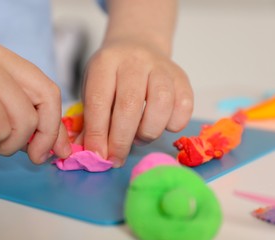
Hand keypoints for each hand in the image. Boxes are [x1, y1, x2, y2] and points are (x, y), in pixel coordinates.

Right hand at [0, 44, 70, 162]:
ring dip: (6, 143)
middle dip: (42, 138)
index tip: (55, 149)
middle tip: (31, 155)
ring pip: (23, 123)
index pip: (49, 90)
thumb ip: (23, 120)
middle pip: (44, 105)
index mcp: (6, 60)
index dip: (56, 124)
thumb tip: (56, 145)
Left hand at [82, 39, 192, 166]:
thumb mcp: (92, 89)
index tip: (98, 156)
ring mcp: (161, 67)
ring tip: (139, 138)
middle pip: (130, 105)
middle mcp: (134, 61)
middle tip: (116, 159)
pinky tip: (159, 125)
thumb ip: (90, 121)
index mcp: (105, 63)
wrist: (137, 44)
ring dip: (148, 132)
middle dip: (121, 140)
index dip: (97, 133)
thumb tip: (90, 153)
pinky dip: (172, 124)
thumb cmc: (111, 75)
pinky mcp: (182, 77)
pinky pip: (184, 107)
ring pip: (161, 104)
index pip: (99, 101)